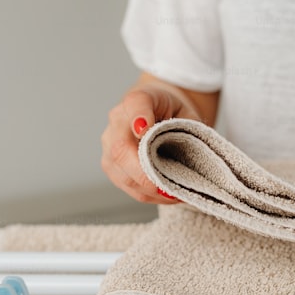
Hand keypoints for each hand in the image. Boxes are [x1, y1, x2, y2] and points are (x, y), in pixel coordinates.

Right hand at [100, 83, 203, 203]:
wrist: (157, 110)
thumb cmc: (172, 110)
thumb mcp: (184, 108)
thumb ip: (184, 123)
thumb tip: (176, 146)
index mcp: (137, 100)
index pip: (136, 105)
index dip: (139, 117)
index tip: (144, 129)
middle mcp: (117, 121)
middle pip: (121, 150)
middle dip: (145, 173)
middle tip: (169, 188)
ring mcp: (110, 145)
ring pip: (121, 174)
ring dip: (149, 189)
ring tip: (175, 195)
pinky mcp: (111, 165)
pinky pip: (126, 185)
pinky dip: (148, 194)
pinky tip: (166, 195)